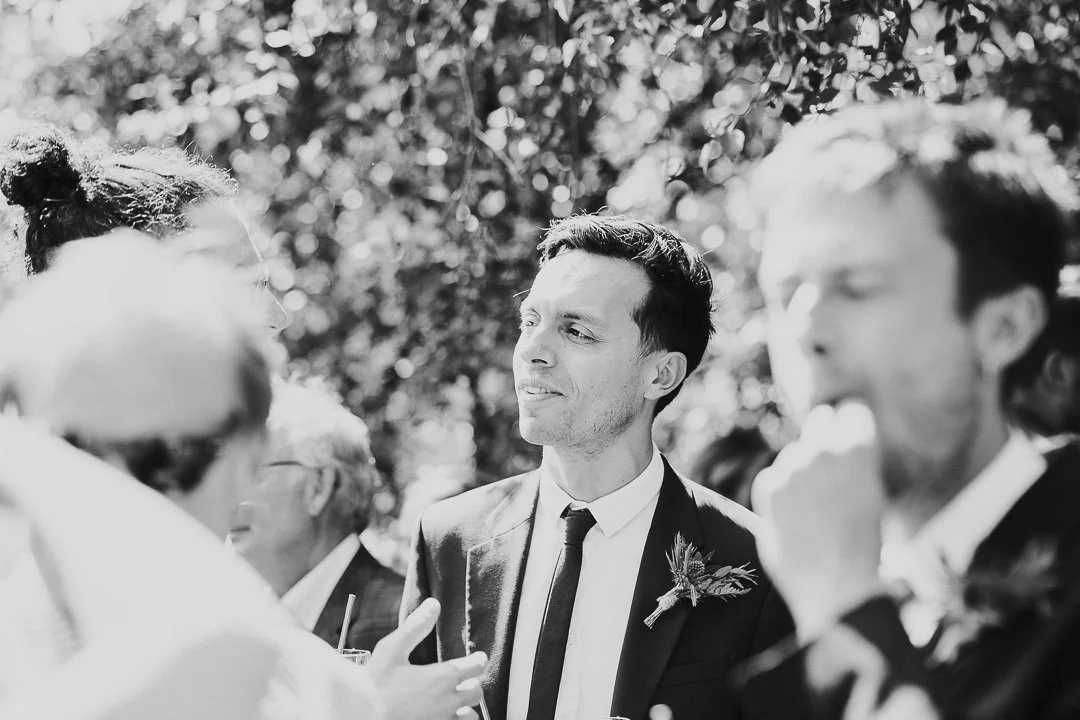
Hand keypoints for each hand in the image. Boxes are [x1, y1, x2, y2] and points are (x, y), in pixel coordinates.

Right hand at [368, 598, 487, 719]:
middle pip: (476, 691)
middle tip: (462, 680)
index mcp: (443, 677)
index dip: (477, 660)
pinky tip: (444, 717)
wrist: (360, 717)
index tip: (477, 658)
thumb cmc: (374, 686)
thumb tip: (433, 605)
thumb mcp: (391, 650)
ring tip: (453, 702)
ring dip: (465, 707)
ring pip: (471, 716)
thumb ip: (415, 626)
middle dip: (471, 684)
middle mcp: (449, 701)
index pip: (476, 666)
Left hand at [752, 401, 887, 639]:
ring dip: (801, 469)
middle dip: (825, 436)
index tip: (850, 433)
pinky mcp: (768, 485)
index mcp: (860, 448)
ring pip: (795, 452)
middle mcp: (824, 448)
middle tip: (830, 467)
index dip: (851, 422)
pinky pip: (774, 476)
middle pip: (820, 420)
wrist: (836, 585)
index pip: (851, 408)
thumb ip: (854, 464)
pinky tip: (795, 517)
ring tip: (814, 507)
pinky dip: (780, 491)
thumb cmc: (865, 547)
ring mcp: (793, 465)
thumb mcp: (874, 496)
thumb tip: (841, 448)